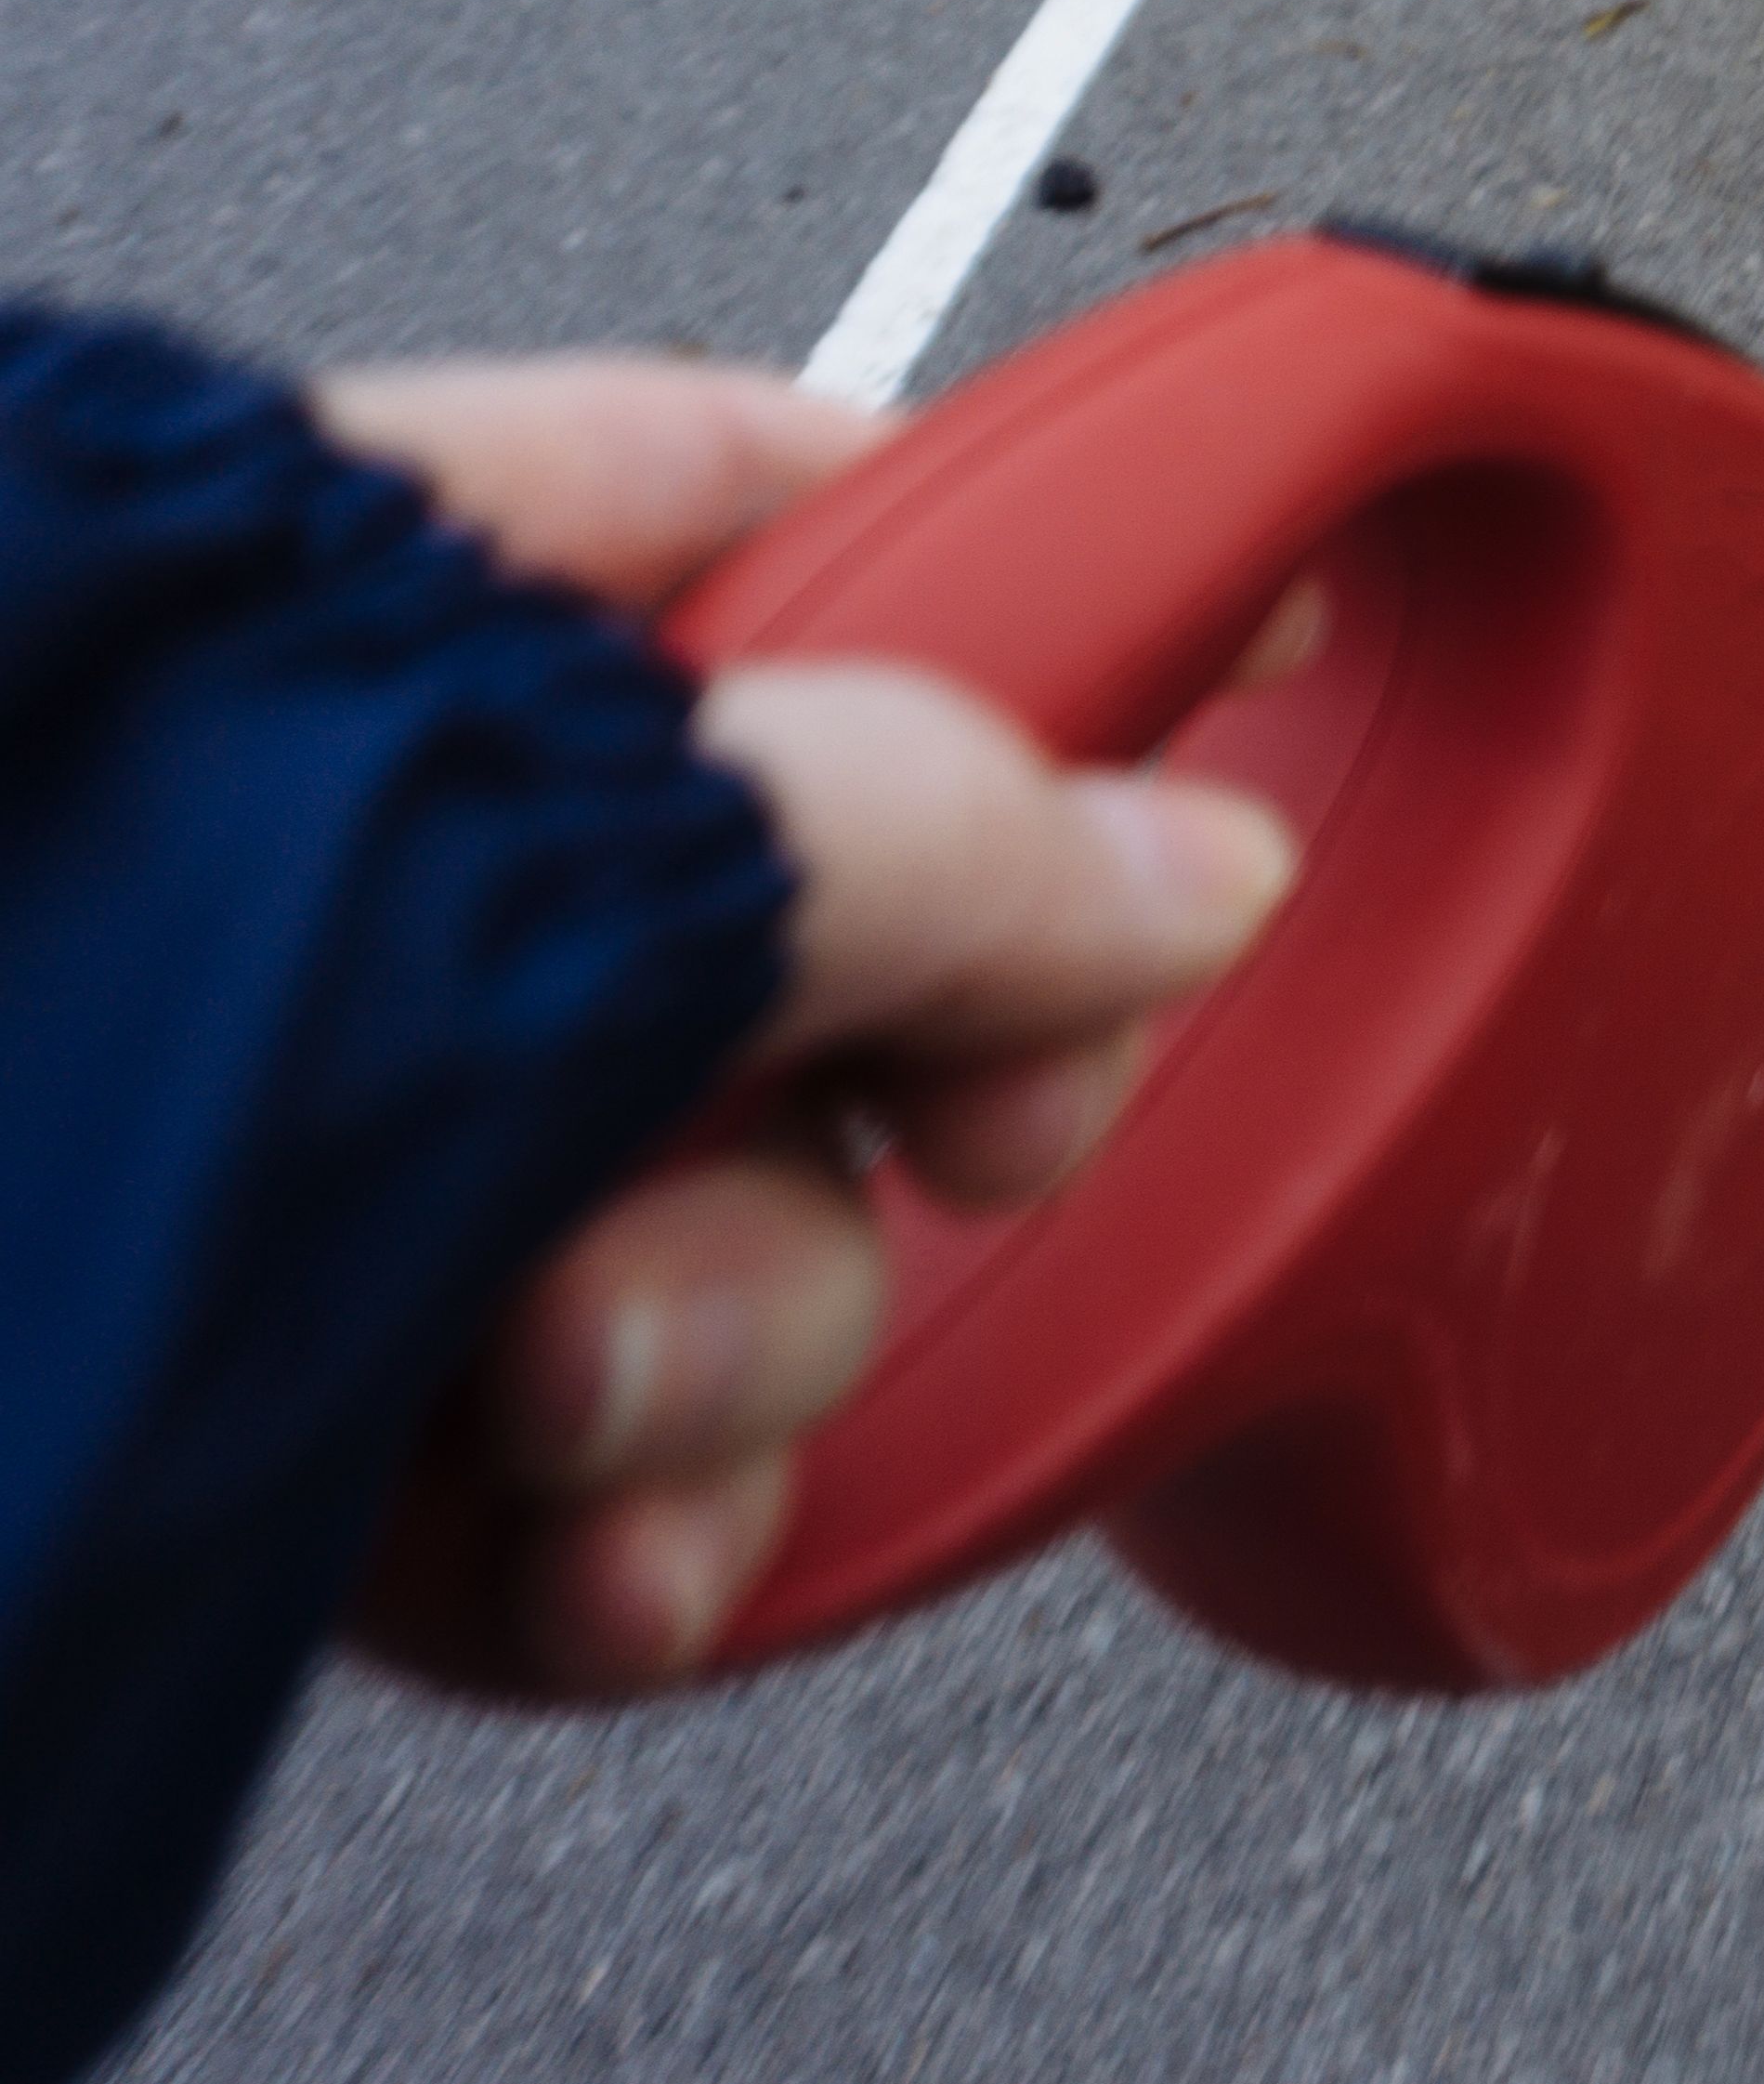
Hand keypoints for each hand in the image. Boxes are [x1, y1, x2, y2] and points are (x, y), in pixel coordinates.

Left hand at [315, 357, 1299, 1694]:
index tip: (1188, 724)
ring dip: (720, 1361)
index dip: (1021, 596)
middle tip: (899, 1155)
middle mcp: (312, 851)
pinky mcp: (257, 1395)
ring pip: (701, 1213)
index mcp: (305, 596)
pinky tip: (547, 1586)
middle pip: (799, 914)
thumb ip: (887, 838)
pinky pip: (558, 1457)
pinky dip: (602, 1545)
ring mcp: (286, 1136)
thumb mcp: (447, 867)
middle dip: (866, 1098)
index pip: (767, 497)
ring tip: (564, 1436)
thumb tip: (1175, 847)